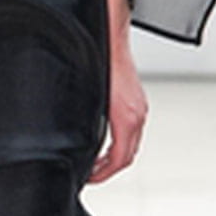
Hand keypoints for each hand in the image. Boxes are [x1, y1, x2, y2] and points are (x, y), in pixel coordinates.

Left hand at [86, 39, 146, 183]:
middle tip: (90, 175)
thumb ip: (86, 123)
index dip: (104, 174)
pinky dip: (119, 141)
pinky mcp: (137, 101)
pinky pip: (132, 130)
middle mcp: (137, 114)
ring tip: (96, 161)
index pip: (120, 159)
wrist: (112, 37)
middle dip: (108, 169)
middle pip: (128, 155)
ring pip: (132, 143)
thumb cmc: (100, 62)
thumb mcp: (90, 98)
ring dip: (114, 155)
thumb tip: (75, 143)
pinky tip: (105, 140)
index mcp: (127, 117)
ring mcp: (140, 108)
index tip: (90, 178)